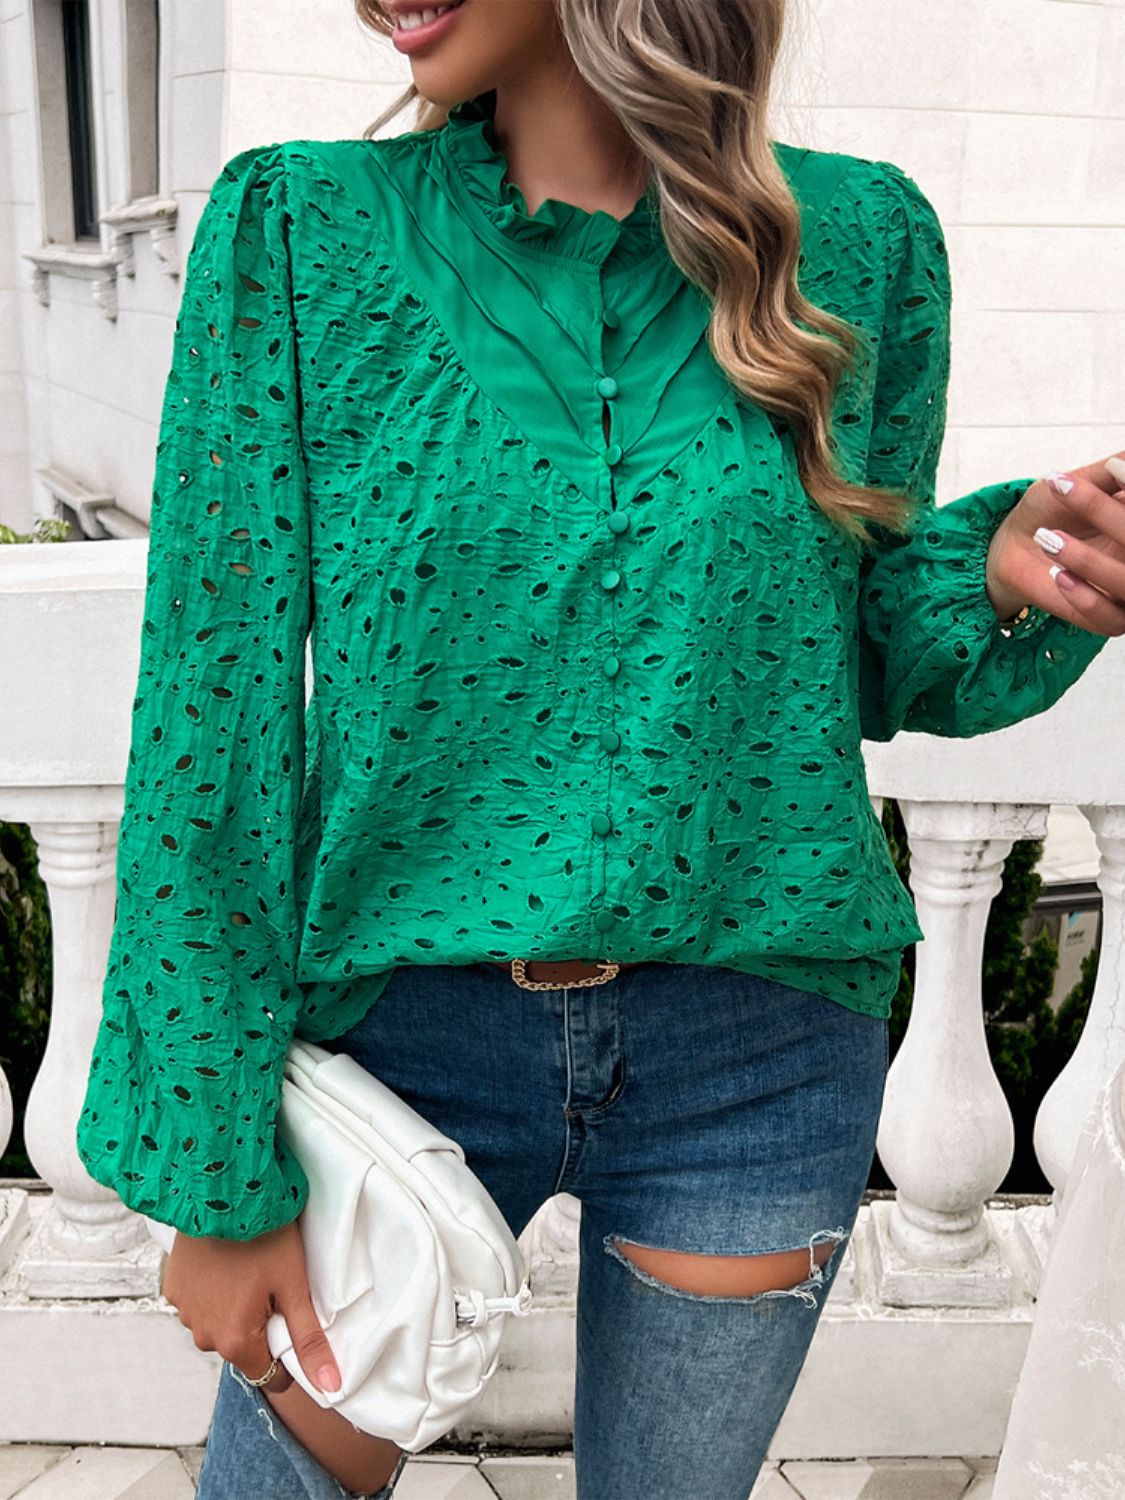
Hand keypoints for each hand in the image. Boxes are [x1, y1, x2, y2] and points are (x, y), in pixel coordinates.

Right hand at [162, 1217, 340, 1397]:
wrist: (222, 1190)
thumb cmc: (264, 1235)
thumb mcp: (294, 1286)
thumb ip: (309, 1340)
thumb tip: (329, 1387)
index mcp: (233, 1340)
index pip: (267, 1374)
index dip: (286, 1355)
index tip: (292, 1322)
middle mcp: (201, 1334)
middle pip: (241, 1347)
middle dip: (259, 1326)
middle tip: (272, 1285)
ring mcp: (183, 1310)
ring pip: (218, 1324)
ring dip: (233, 1309)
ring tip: (248, 1270)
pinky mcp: (172, 1287)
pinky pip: (198, 1303)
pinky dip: (213, 1292)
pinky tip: (226, 1264)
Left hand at [984, 452, 1124, 635]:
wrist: (1015, 545)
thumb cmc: (1052, 510)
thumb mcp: (1080, 480)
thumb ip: (1113, 470)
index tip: (1107, 472)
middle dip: (1106, 515)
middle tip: (1064, 489)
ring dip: (1090, 563)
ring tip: (1047, 538)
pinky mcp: (1111, 618)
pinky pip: (1111, 619)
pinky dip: (1086, 599)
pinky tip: (1058, 575)